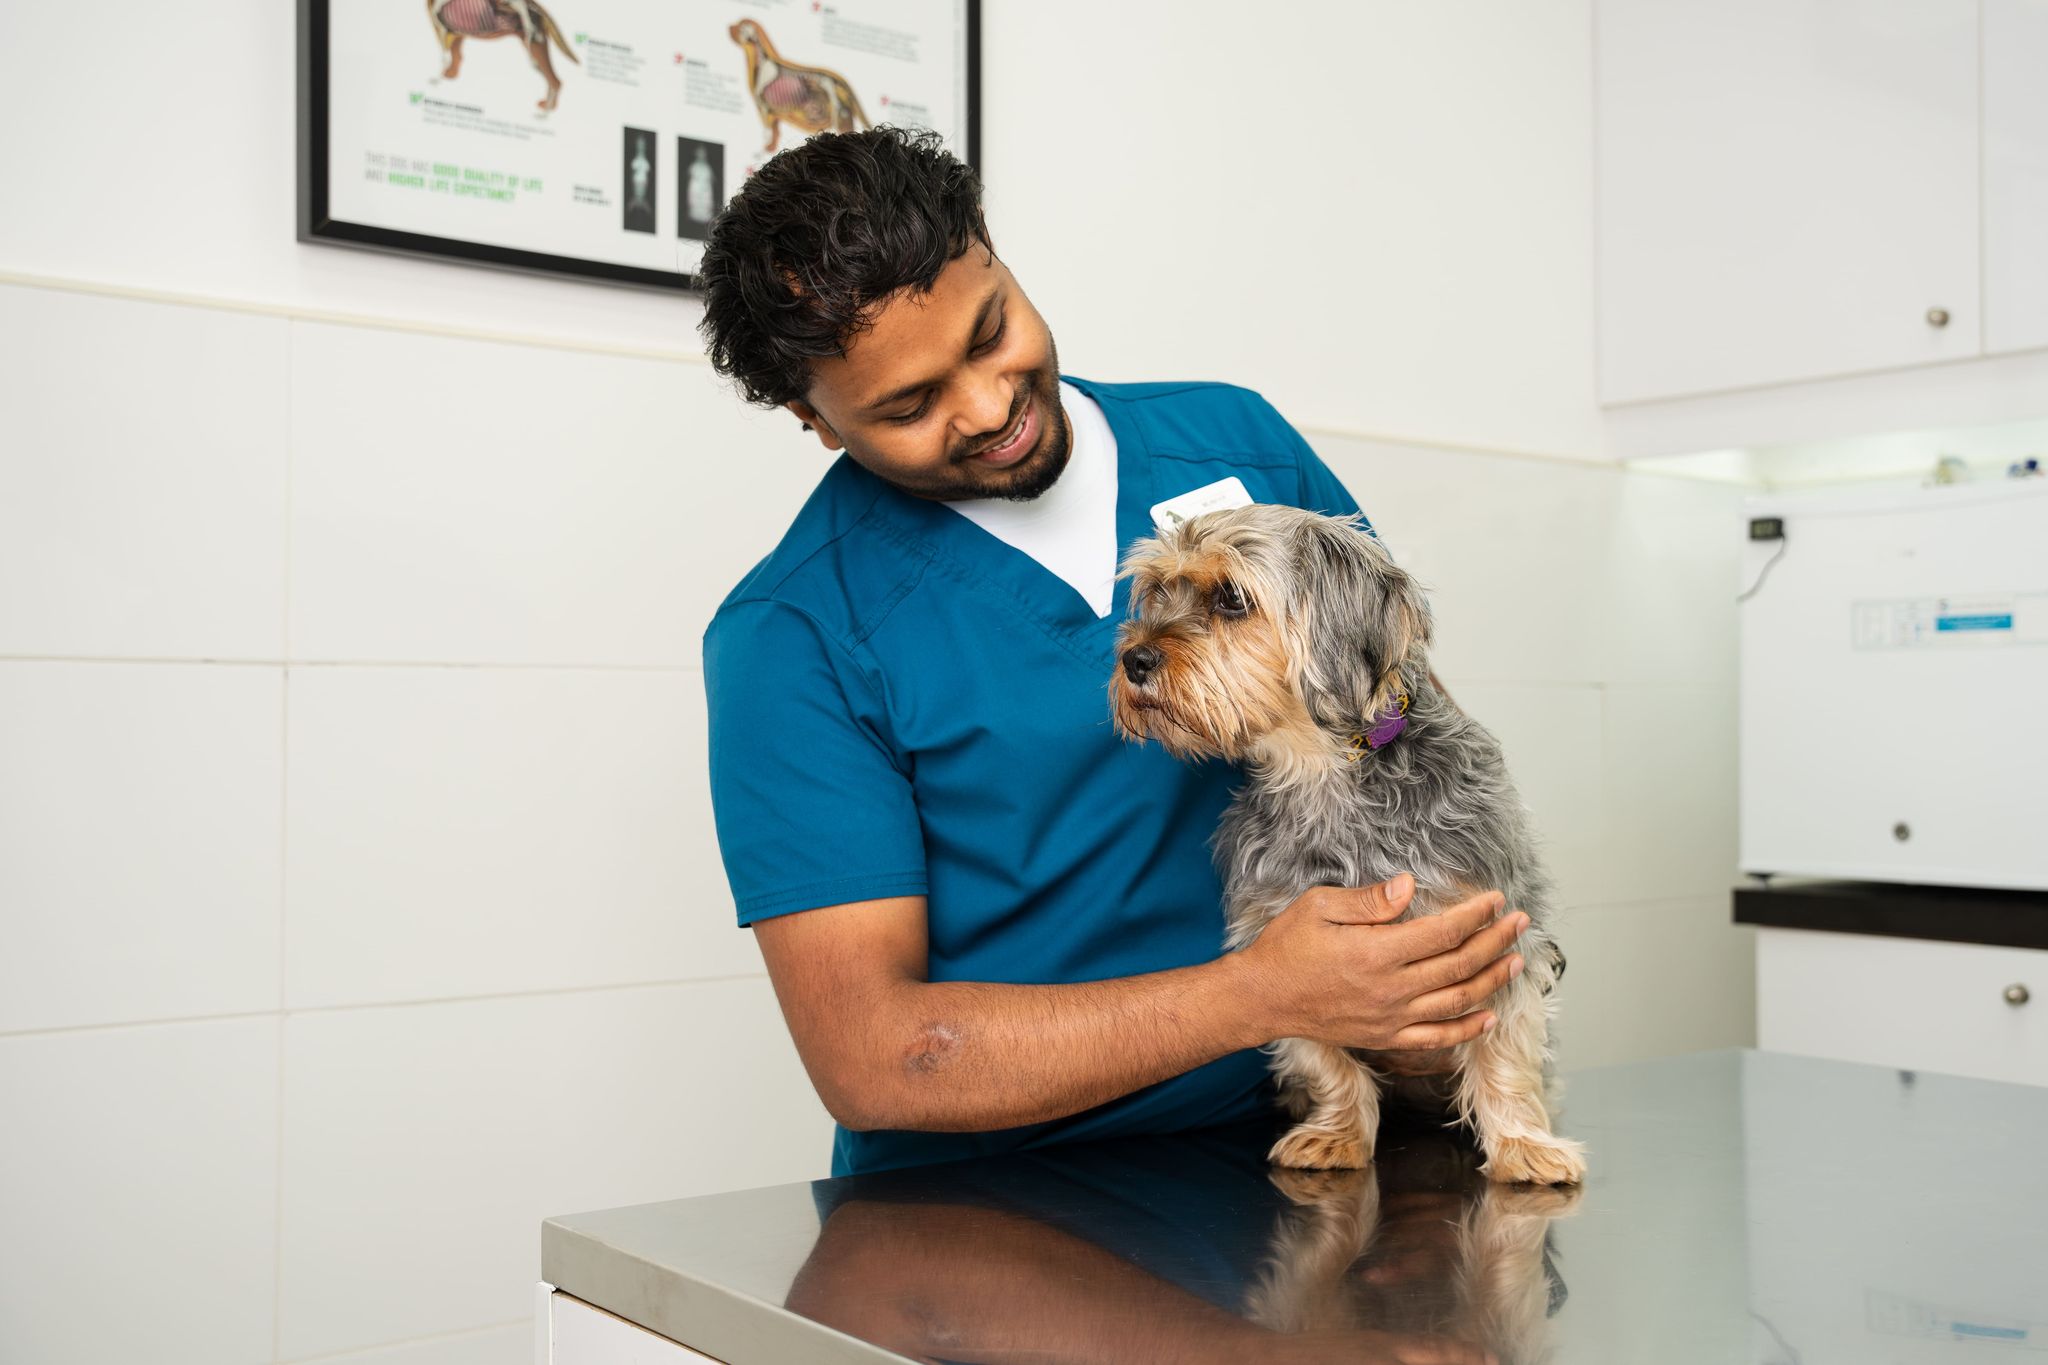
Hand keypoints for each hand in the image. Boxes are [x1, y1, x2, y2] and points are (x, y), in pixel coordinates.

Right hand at [1236, 875, 1527, 1051]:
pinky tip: (1489, 1016)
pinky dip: (1467, 1029)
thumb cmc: (1286, 947)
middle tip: (1519, 923)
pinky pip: (1437, 1037)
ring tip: (1516, 961)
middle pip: (1459, 965)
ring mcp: (1391, 1018)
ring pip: (1457, 1001)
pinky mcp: (1386, 1038)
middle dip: (1495, 941)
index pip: (1443, 932)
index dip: (1475, 916)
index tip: (1495, 900)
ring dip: (1492, 980)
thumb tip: (1409, 886)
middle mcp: (1391, 988)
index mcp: (1377, 952)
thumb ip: (1368, 900)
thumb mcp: (1318, 907)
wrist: (1262, 998)